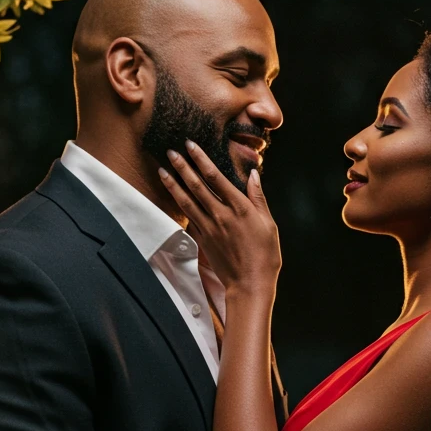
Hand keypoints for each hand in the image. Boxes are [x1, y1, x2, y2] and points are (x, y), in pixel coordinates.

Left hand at [158, 140, 280, 294]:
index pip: (215, 176)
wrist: (249, 284)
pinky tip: (173, 196)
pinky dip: (179, 205)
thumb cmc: (265, 255)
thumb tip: (254, 174)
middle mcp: (221, 215)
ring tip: (162, 170)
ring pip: (186, 201)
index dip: (200, 159)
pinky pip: (188, 218)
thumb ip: (258, 197)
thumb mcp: (268, 223)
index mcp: (240, 208)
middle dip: (182, 166)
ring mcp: (209, 228)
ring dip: (173, 184)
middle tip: (170, 152)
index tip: (190, 145)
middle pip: (196, 185)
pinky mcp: (203, 240)